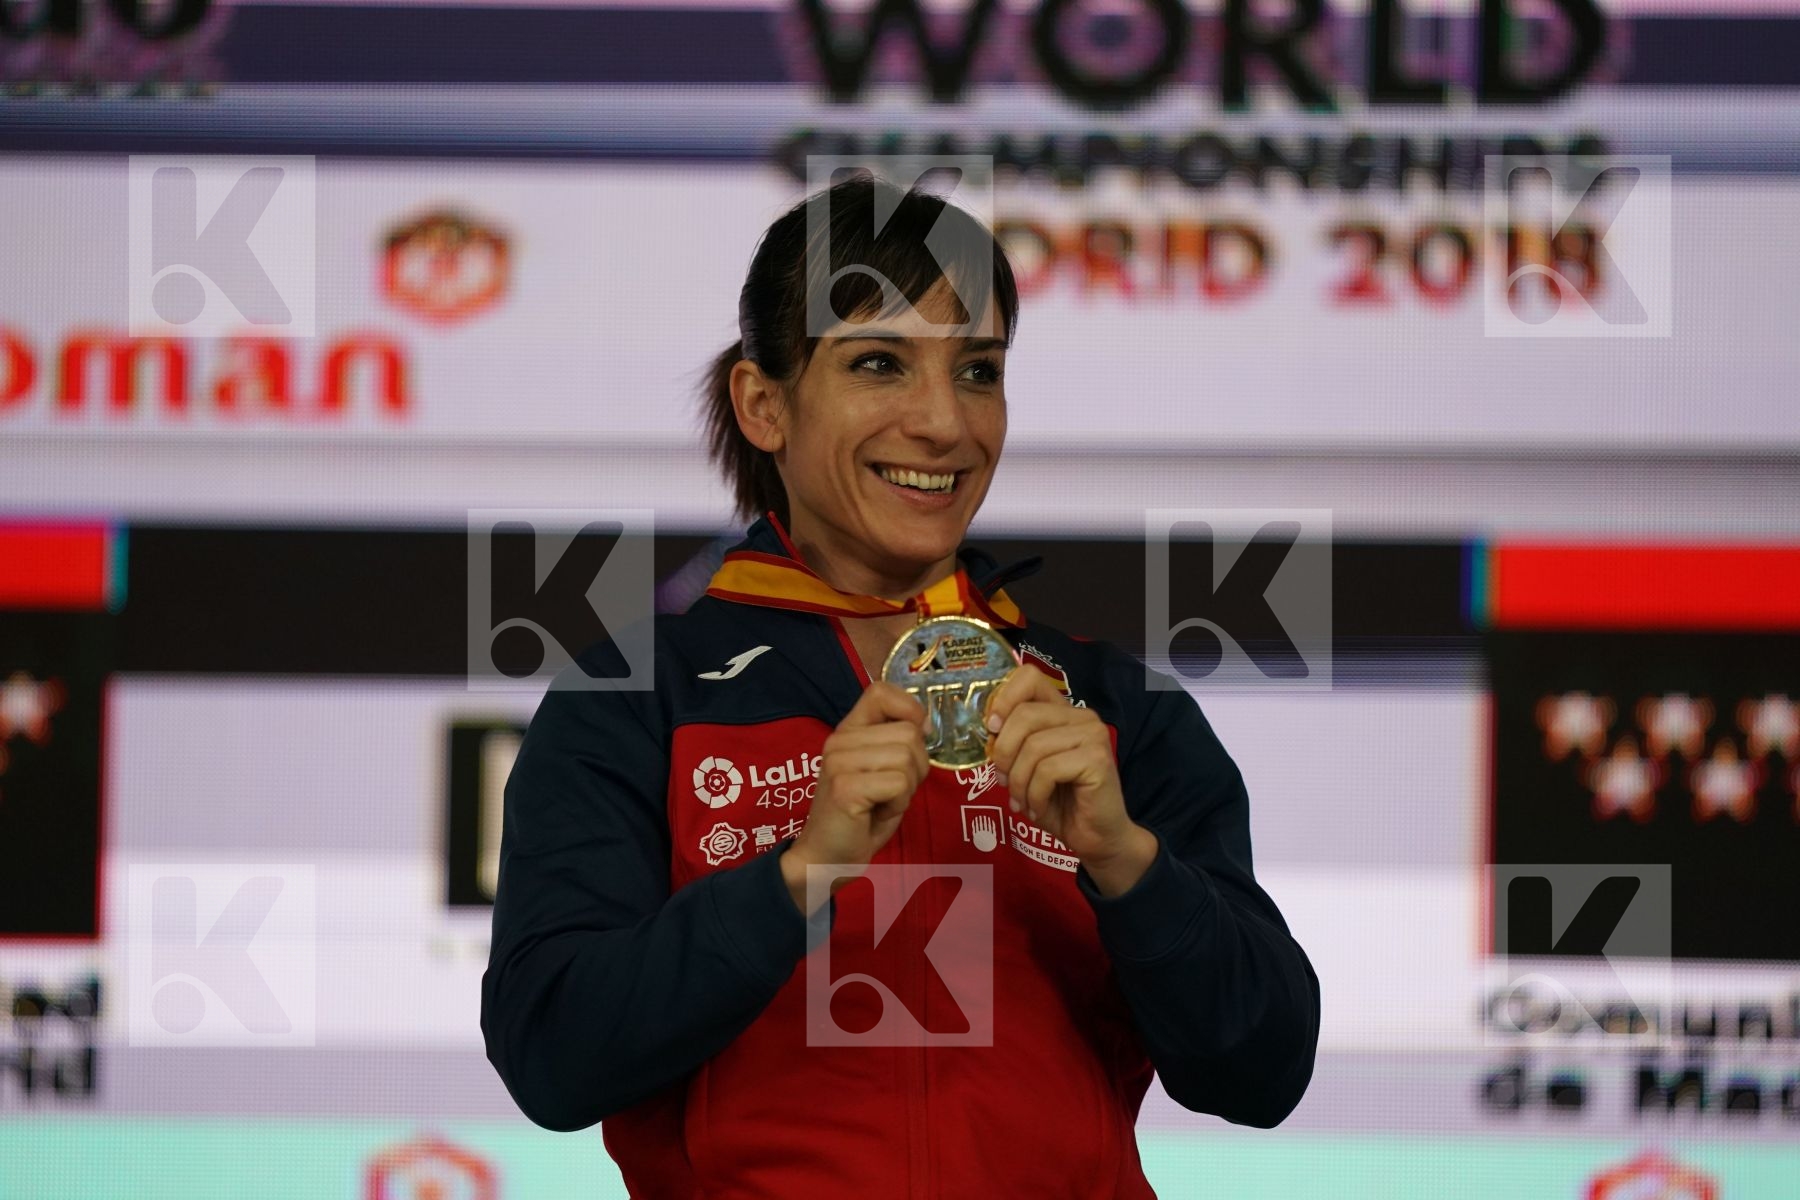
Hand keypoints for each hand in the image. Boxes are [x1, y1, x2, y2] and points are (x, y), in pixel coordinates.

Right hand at [780, 681, 927, 914]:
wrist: (825, 859)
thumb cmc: (860, 818)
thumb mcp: (881, 772)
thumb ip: (898, 744)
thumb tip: (925, 724)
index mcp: (848, 731)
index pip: (880, 691)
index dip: (909, 709)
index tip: (915, 738)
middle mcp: (839, 740)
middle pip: (908, 733)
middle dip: (916, 767)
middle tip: (893, 791)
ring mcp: (839, 762)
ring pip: (907, 758)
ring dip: (907, 788)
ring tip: (883, 803)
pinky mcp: (845, 787)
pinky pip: (899, 783)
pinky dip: (898, 803)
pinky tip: (876, 814)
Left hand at [984, 663, 1153, 889]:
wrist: (1095, 838)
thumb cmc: (1059, 802)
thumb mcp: (1026, 767)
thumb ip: (1012, 742)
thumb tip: (989, 728)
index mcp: (1062, 711)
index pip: (1029, 677)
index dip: (1004, 698)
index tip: (991, 728)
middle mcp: (1081, 716)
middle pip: (1025, 715)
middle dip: (1004, 753)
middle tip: (1002, 781)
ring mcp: (1092, 735)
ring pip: (1033, 747)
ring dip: (1018, 782)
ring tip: (1022, 802)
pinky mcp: (1097, 759)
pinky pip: (1048, 770)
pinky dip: (1034, 795)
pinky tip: (1038, 809)